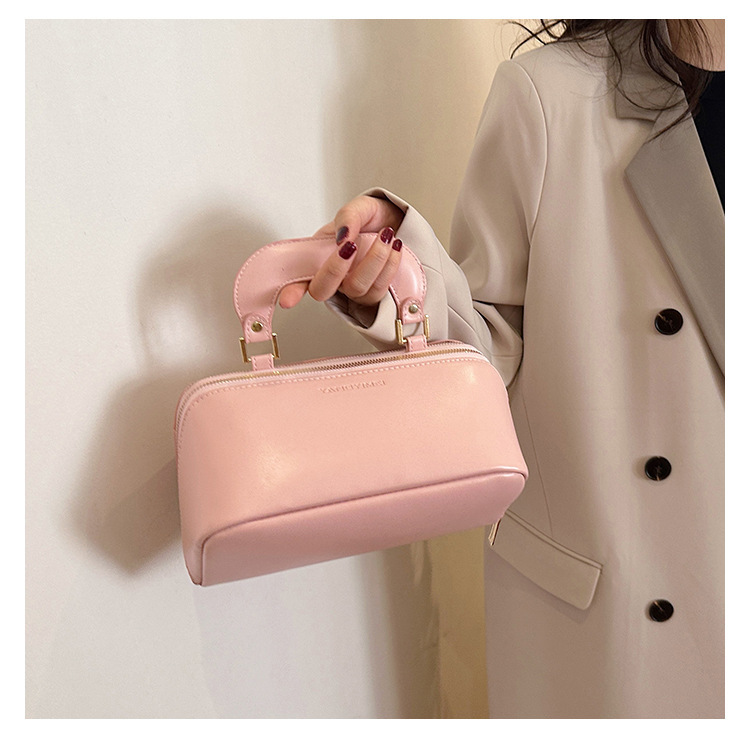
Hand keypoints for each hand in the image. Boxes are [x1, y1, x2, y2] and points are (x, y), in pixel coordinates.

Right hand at [278, 195, 405, 308]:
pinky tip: (395, 248)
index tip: (287, 300)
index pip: (299, 276)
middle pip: (323, 290)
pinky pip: (378, 289)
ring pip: (356, 289)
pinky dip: (389, 266)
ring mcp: (353, 288)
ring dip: (374, 260)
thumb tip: (343, 236)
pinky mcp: (373, 294)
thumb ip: (348, 218)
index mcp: (319, 256)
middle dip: (336, 268)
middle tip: (351, 245)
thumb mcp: (357, 208)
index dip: (291, 290)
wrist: (398, 223)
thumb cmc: (371, 218)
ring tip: (386, 236)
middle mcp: (334, 276)